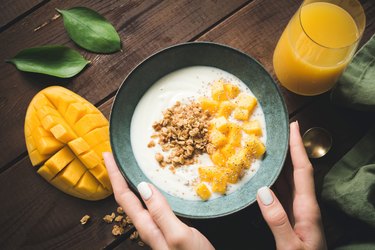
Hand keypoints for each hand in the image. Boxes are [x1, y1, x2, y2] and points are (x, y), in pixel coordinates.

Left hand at [103, 152, 214, 249]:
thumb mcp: (178, 235)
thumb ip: (161, 212)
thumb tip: (143, 186)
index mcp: (147, 227)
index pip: (124, 197)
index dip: (115, 175)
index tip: (108, 155)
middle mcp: (149, 226)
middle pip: (127, 198)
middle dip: (119, 177)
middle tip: (115, 158)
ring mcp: (158, 228)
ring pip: (139, 201)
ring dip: (131, 183)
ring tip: (129, 168)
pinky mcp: (169, 228)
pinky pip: (153, 205)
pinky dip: (149, 190)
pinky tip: (154, 187)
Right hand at [256, 121, 326, 249]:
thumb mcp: (290, 247)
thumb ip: (277, 220)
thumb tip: (262, 191)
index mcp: (308, 210)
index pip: (303, 171)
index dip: (298, 148)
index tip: (293, 127)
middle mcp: (304, 207)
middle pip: (296, 171)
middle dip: (289, 149)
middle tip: (277, 131)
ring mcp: (298, 213)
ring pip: (288, 181)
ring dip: (281, 163)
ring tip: (269, 147)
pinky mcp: (291, 219)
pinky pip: (282, 193)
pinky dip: (274, 180)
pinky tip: (264, 176)